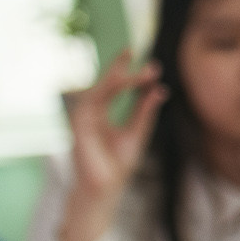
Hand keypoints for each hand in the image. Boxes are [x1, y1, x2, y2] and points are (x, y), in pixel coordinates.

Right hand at [57, 52, 165, 240]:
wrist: (106, 187)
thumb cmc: (118, 164)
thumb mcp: (138, 133)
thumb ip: (145, 111)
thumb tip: (160, 89)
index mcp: (101, 113)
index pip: (113, 87)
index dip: (127, 72)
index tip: (148, 61)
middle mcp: (90, 111)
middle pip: (105, 83)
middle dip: (122, 68)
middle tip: (139, 53)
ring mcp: (83, 117)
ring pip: (101, 88)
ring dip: (121, 77)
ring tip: (144, 71)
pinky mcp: (80, 123)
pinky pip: (96, 100)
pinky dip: (112, 89)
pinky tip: (130, 82)